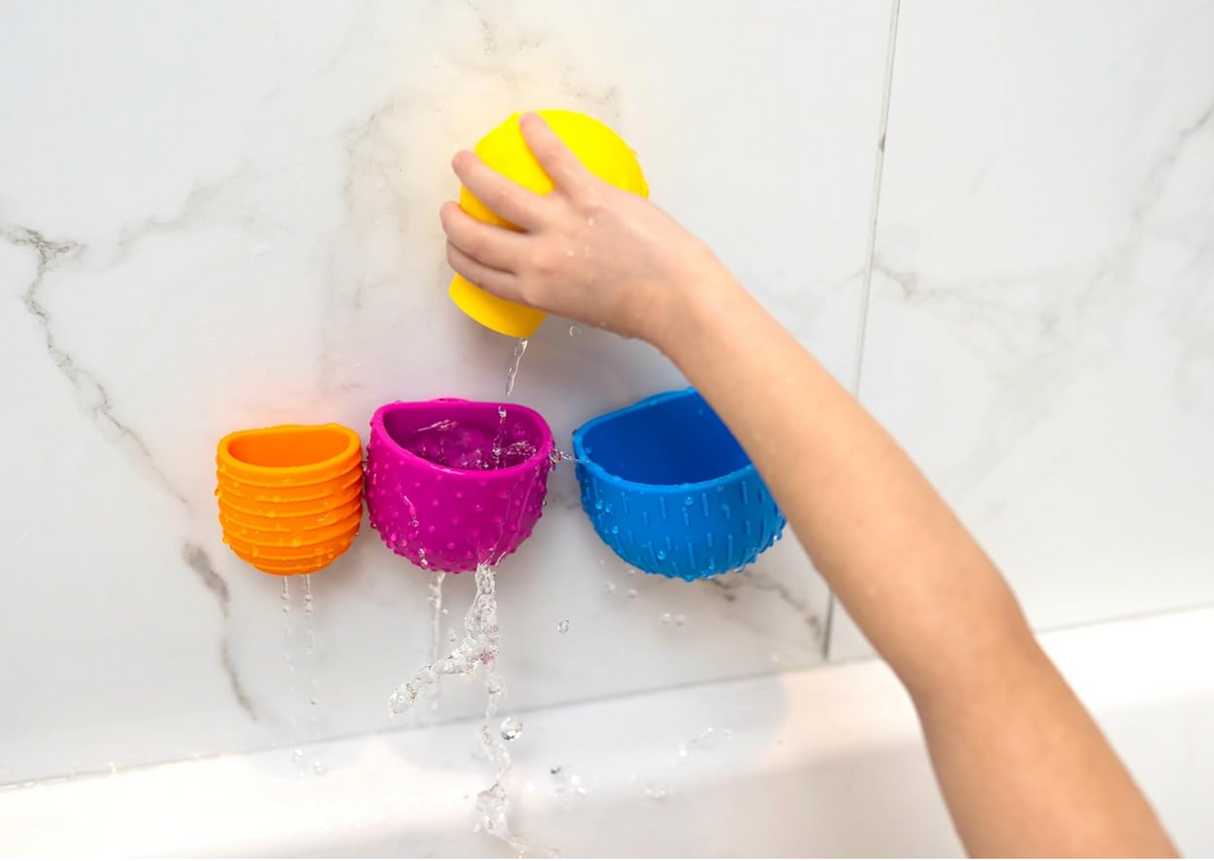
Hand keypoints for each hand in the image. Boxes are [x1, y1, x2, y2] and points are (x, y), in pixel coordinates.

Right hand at [440, 112, 719, 345]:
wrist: (674, 297)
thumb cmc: (640, 312)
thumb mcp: (584, 311)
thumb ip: (561, 290)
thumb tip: (561, 272)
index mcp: (535, 292)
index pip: (480, 274)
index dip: (459, 257)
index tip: (455, 245)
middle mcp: (536, 260)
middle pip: (475, 238)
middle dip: (452, 220)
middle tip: (448, 206)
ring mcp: (558, 224)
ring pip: (497, 192)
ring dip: (473, 173)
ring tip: (463, 160)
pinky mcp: (587, 194)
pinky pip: (555, 158)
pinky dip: (538, 136)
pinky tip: (527, 122)